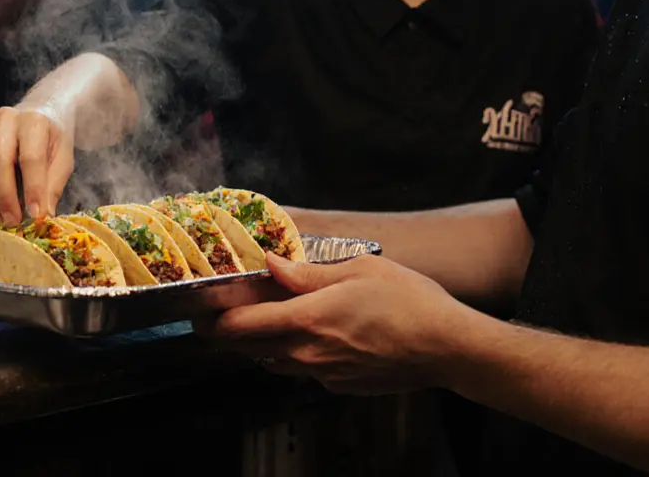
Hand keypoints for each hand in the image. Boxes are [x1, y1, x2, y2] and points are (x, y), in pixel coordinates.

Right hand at [0, 104, 74, 224]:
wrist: (40, 110)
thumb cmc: (53, 138)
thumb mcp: (64, 158)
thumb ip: (54, 185)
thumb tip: (43, 215)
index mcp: (34, 122)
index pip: (30, 158)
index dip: (32, 189)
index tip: (36, 215)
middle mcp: (6, 120)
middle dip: (3, 196)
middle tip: (12, 221)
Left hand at [197, 254, 474, 395]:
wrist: (448, 348)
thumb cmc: (408, 302)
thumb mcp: (357, 270)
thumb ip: (307, 272)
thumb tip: (271, 264)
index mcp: (306, 320)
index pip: (241, 327)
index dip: (214, 320)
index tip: (201, 311)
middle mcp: (307, 353)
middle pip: (249, 349)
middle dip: (232, 333)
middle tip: (225, 313)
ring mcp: (323, 374)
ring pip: (275, 362)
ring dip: (264, 344)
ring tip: (270, 319)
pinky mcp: (340, 385)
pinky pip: (305, 370)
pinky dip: (299, 354)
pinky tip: (318, 334)